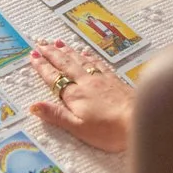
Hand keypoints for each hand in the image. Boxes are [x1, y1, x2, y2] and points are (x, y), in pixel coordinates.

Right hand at [29, 38, 133, 152]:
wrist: (140, 121)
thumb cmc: (109, 130)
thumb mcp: (78, 128)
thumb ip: (56, 115)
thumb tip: (34, 106)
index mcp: (75, 95)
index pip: (54, 77)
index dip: (42, 66)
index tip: (33, 55)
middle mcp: (86, 82)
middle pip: (65, 64)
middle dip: (52, 53)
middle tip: (41, 43)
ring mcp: (102, 79)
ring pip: (80, 60)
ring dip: (67, 51)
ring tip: (58, 43)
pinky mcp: (114, 80)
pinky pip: (97, 63)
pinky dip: (88, 56)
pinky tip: (85, 52)